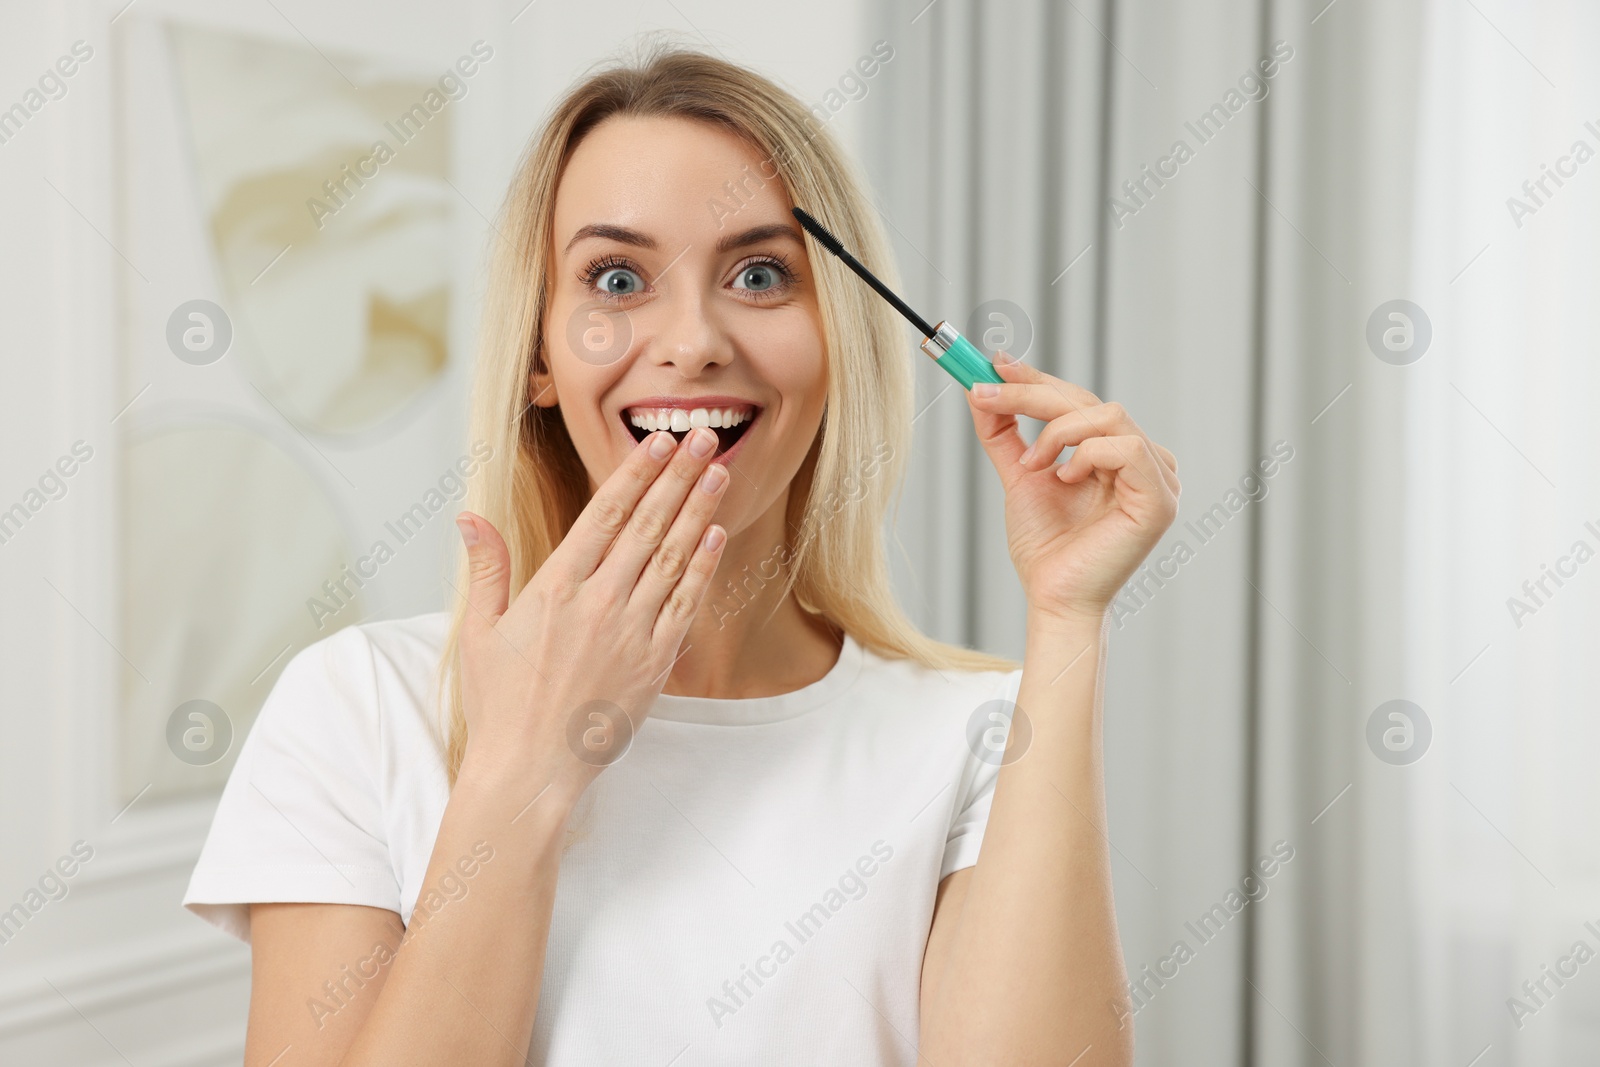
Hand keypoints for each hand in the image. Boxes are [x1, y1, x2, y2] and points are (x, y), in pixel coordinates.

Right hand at [452, 426, 728, 807]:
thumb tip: (469, 518)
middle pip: (649, 525)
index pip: (605, 514)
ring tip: (720, 473)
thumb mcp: (479, 632)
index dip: (636, 473)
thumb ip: (486, 569)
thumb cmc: (500, 704)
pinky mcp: (655, 662)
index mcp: (555, 587)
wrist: (531, 769)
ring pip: (674, 557)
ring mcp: (632, 631)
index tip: (658, 442)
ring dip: (700, 510)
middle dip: (679, 476)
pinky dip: (704, 567)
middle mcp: (600, 602)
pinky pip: (686, 604)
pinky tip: (718, 535)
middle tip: (706, 438)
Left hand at [965, 354, 1179, 623]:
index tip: (996, 363)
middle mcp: (1146, 460)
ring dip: (1059, 431)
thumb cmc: (1046, 546)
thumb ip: (1005, 433)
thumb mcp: (1020, 476)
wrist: (1053, 596)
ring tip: (1032, 464)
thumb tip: (981, 387)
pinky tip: (1065, 479)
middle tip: (985, 391)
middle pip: (1091, 401)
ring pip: (1110, 415)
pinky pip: (1127, 448)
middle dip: (1032, 393)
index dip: (1039, 379)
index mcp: (1119, 453)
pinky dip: (1087, 455)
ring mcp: (1160, 478)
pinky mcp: (1161, 499)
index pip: (1081, 401)